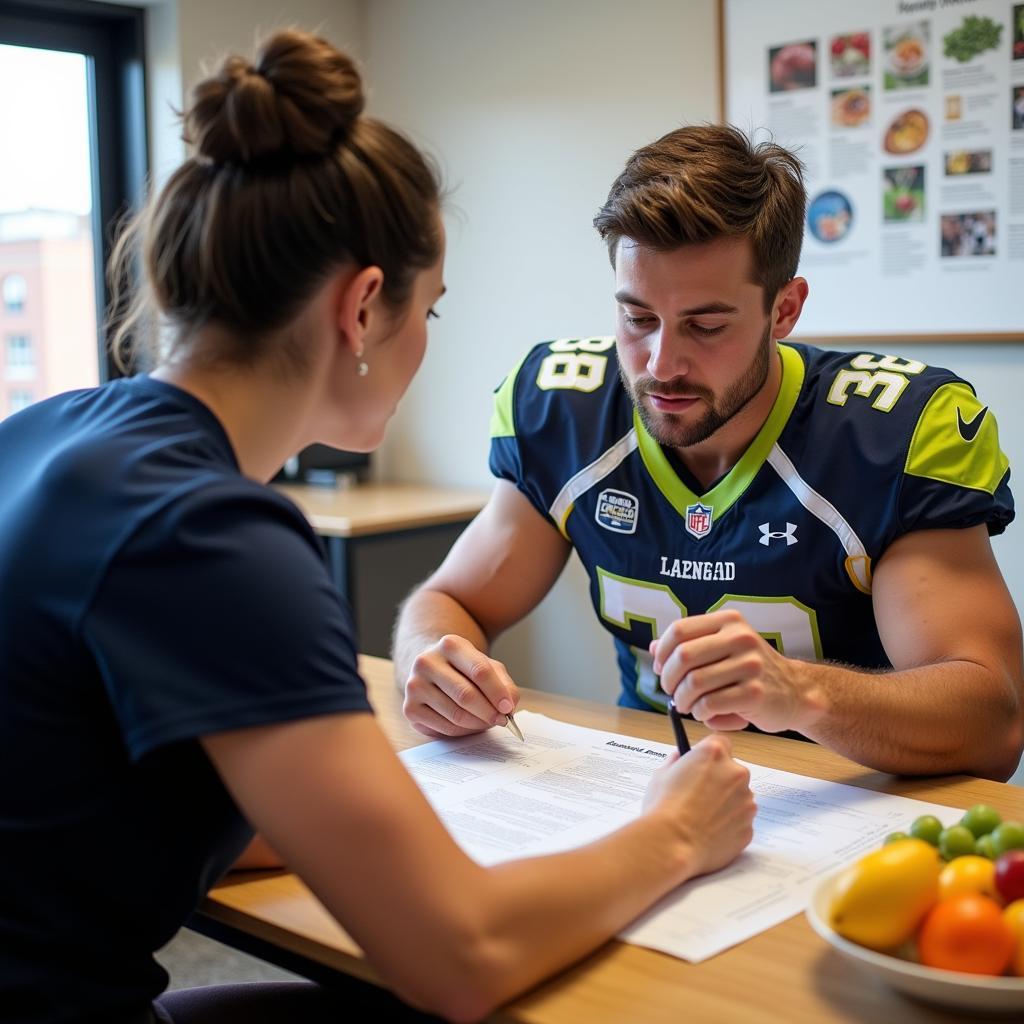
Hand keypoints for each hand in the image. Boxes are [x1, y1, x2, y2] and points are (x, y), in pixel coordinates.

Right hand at [402, 634, 519, 737]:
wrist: (431, 669)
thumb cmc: (463, 668)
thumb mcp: (486, 665)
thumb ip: (503, 683)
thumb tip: (508, 706)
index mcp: (450, 644)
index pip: (479, 671)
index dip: (497, 692)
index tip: (508, 708)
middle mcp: (427, 662)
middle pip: (466, 695)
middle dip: (488, 712)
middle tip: (501, 720)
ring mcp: (415, 685)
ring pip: (455, 714)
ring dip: (478, 723)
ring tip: (487, 721)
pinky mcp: (410, 708)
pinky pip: (444, 728)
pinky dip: (463, 731)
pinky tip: (470, 725)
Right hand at [643, 733, 755, 877]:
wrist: (671, 845)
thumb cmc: (663, 808)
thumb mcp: (661, 774)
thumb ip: (676, 762)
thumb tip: (680, 759)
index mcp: (713, 753)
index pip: (721, 742)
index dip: (710, 754)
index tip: (702, 763)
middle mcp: (736, 773)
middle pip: (733, 770)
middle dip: (719, 779)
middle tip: (698, 794)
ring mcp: (746, 802)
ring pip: (739, 797)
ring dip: (726, 803)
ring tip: (701, 817)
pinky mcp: (749, 828)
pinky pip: (740, 821)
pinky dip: (728, 825)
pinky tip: (708, 832)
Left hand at [650, 610, 820, 733]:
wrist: (795, 692)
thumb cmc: (751, 671)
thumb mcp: (722, 649)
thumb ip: (690, 645)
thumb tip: (654, 648)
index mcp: (728, 621)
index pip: (679, 630)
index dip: (663, 653)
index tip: (662, 670)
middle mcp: (740, 638)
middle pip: (683, 656)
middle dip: (669, 680)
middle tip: (673, 693)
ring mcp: (750, 665)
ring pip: (694, 683)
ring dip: (683, 700)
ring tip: (688, 706)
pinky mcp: (755, 693)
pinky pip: (711, 704)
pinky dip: (701, 713)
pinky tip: (707, 714)